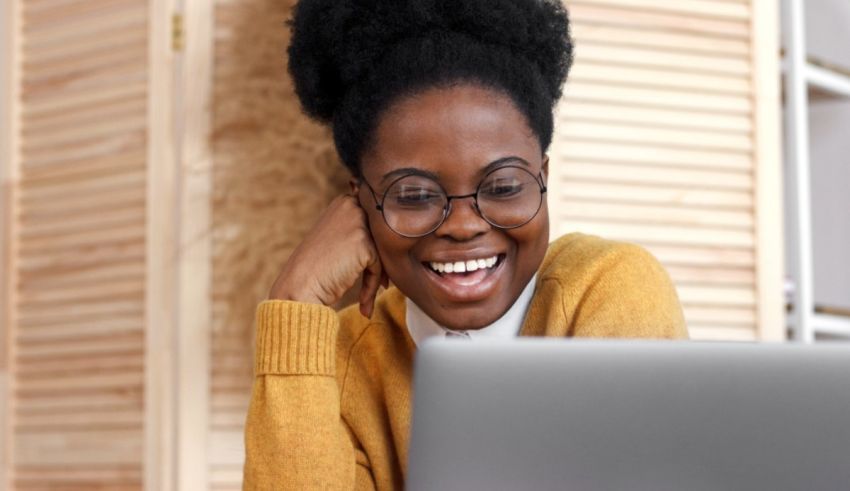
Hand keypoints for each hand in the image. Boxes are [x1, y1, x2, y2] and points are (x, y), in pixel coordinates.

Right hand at [269, 195, 387, 316]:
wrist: (299, 288)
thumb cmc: (315, 268)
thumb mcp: (335, 238)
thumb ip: (358, 230)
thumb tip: (389, 237)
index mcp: (344, 201)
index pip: (375, 223)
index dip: (376, 247)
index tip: (372, 270)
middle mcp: (351, 206)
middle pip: (382, 236)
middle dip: (380, 262)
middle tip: (379, 285)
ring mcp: (357, 222)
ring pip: (382, 251)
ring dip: (377, 277)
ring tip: (366, 298)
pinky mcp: (363, 242)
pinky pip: (378, 266)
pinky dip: (372, 286)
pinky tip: (363, 304)